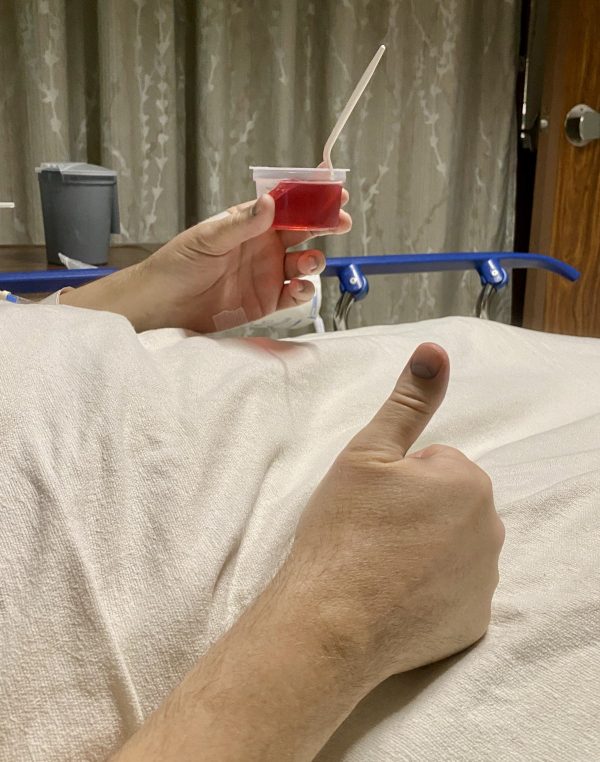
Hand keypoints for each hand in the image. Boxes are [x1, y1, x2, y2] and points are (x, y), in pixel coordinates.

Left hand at [139, 192, 350, 331]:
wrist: (164, 306)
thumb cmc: (177, 264)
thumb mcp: (207, 238)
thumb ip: (242, 224)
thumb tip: (269, 203)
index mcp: (249, 222)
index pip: (286, 202)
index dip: (310, 195)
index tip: (332, 187)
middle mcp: (263, 245)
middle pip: (304, 230)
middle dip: (325, 223)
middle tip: (340, 220)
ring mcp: (268, 273)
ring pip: (305, 263)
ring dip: (313, 260)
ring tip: (308, 262)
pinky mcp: (268, 301)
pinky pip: (296, 294)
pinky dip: (305, 291)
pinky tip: (301, 287)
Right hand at [283, 342, 504, 683]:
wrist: (330, 622)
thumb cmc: (344, 531)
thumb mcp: (368, 452)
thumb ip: (408, 401)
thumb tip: (435, 352)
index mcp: (467, 481)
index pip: (433, 464)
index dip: (396, 480)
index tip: (371, 505)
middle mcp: (489, 529)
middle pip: (448, 505)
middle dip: (416, 512)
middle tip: (372, 533)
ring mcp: (484, 580)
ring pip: (451, 546)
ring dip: (423, 549)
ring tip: (379, 565)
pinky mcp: (473, 621)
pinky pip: (453, 590)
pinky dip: (430, 590)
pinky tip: (395, 597)